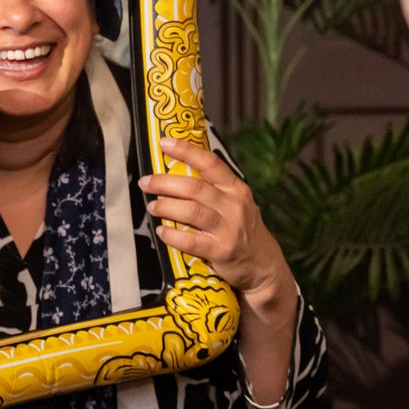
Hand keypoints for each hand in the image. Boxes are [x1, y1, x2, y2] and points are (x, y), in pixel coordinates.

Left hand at [139, 137, 296, 320]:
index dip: (186, 151)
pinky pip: (191, 240)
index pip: (210, 163)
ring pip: (191, 211)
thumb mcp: (236, 203)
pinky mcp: (221, 251)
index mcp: (236, 189)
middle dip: (164, 182)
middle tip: (146, 182)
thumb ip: (213, 189)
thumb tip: (176, 171)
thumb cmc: (242, 229)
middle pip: (194, 187)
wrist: (262, 265)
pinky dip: (172, 235)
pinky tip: (162, 231)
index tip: (165, 143)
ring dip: (165, 207)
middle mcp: (234, 206)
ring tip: (153, 206)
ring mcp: (228, 229)